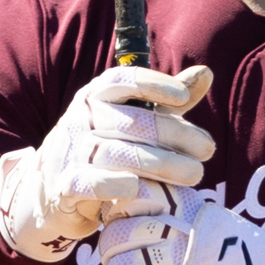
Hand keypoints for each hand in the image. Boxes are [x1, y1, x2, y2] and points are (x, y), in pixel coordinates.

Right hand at [0, 65, 212, 261]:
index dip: (153, 84)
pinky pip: (89, 182)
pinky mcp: (65, 185)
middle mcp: (81, 118)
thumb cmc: (107, 149)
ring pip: (118, 152)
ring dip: (160, 164)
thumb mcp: (136, 121)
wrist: (57, 192)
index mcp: (96, 96)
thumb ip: (168, 102)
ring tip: (195, 174)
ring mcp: (70, 151)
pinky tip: (139, 188)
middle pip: (132, 121)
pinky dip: (114, 183)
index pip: (122, 80)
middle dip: (174, 135)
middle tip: (207, 150)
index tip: (183, 97)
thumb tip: (206, 72)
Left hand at [96, 197, 264, 264]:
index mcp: (193, 211)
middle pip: (122, 229)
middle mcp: (185, 234)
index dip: (122, 203)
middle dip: (110, 244)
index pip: (141, 191)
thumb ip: (183, 214)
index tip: (122, 216)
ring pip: (121, 263)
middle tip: (114, 254)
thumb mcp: (218, 226)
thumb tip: (137, 203)